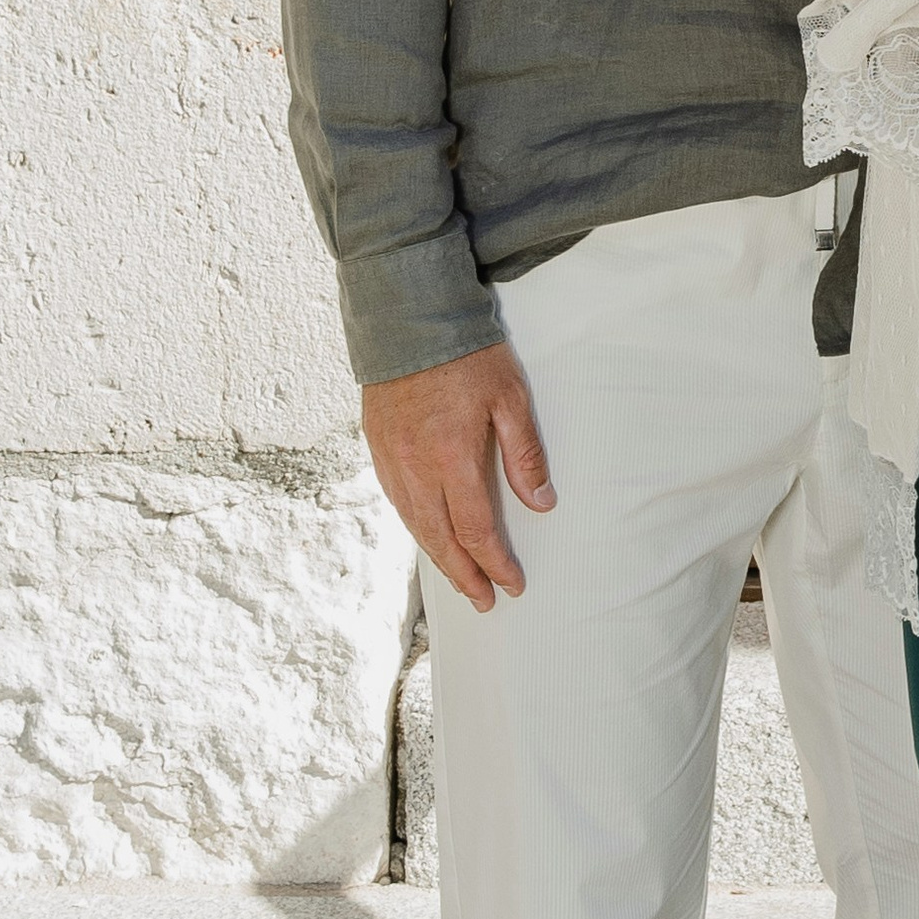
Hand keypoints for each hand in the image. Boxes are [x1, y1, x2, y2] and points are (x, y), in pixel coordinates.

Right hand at [362, 340, 552, 612]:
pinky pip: (398, 501)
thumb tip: (541, 504)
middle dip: (464, 574)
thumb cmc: (466, 353)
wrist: (407, 316)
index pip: (476, 529)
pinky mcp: (377, 446)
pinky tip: (430, 535)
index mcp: (451, 457)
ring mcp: (391, 458)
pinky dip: (416, 527)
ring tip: (460, 578)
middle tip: (484, 601)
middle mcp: (415, 466)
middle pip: (440, 538)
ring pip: (415, 524)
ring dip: (439, 556)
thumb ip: (524, 454)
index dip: (495, 563)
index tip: (512, 585)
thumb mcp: (510, 398)